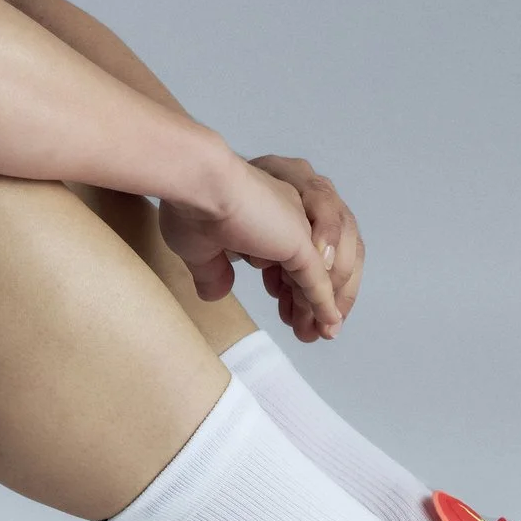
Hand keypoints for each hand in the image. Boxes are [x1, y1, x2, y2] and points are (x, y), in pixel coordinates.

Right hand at [157, 158, 343, 339]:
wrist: (198, 184)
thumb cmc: (191, 206)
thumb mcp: (199, 249)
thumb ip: (213, 271)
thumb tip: (215, 294)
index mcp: (266, 215)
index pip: (288, 258)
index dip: (287, 288)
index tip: (285, 314)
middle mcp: (288, 217)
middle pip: (308, 268)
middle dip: (306, 303)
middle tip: (304, 332)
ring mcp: (296, 229)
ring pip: (315, 277)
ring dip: (315, 310)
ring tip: (314, 336)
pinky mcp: (300, 242)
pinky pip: (317, 280)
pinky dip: (324, 304)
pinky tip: (329, 324)